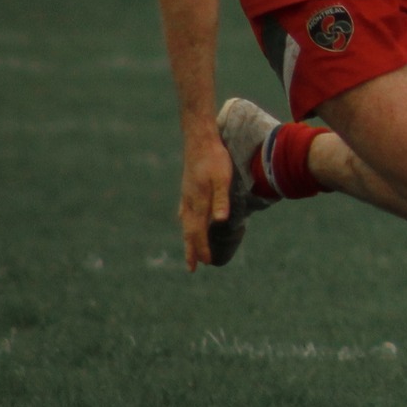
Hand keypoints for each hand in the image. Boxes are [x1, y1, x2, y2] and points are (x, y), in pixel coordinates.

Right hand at [179, 122, 232, 271]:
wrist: (199, 138)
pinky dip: (185, 221)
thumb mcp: (222, 178)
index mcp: (198, 202)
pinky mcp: (187, 187)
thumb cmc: (214, 158)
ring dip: (188, 238)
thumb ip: (221, 199)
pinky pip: (185, 210)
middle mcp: (189, 201)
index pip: (198, 232)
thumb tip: (219, 222)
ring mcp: (186, 194)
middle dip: (191, 250)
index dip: (202, 248)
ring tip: (188, 250)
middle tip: (192, 268)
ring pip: (185, 222)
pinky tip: (184, 220)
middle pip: (189, 231)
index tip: (206, 263)